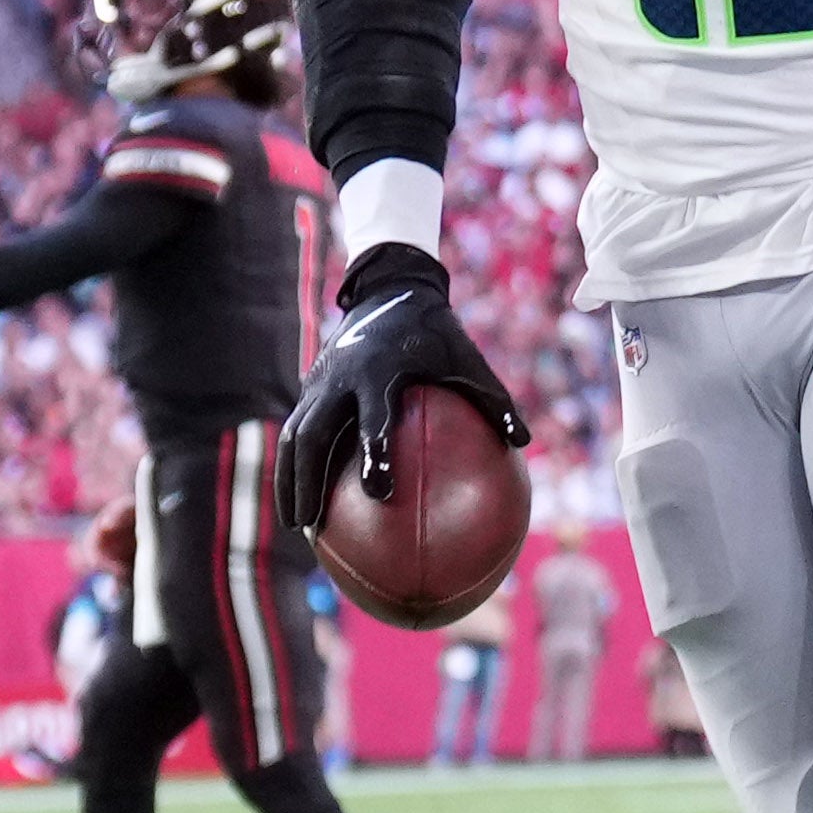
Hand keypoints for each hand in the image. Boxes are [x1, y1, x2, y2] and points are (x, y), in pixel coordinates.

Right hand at [276, 242, 528, 531]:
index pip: (374, 419)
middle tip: (310, 524)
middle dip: (307, 480)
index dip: (375, 455)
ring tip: (294, 522)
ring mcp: (319, 380)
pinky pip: (295, 427)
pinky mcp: (310, 384)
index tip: (379, 493)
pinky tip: (300, 497)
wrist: (390, 288)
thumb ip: (494, 399)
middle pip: (312, 435)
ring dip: (288, 479)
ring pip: (293, 435)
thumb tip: (524, 442)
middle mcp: (341, 378)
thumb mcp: (468, 357)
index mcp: (381, 371)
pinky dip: (292, 463)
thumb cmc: (437, 330)